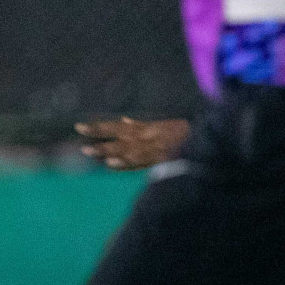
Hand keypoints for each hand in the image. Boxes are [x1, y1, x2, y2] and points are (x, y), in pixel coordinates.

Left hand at [75, 117, 189, 169]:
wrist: (205, 142)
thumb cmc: (183, 133)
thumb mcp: (162, 124)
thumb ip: (141, 125)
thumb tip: (124, 119)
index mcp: (145, 128)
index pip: (115, 127)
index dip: (97, 128)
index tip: (78, 127)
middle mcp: (145, 137)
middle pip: (117, 136)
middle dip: (98, 138)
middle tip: (80, 141)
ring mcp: (151, 149)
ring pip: (124, 150)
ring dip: (106, 151)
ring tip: (88, 152)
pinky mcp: (159, 160)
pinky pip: (139, 162)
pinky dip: (125, 163)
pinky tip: (111, 165)